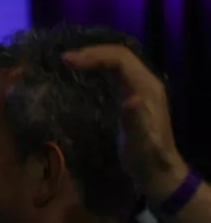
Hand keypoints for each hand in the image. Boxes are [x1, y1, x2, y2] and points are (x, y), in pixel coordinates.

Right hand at [63, 45, 185, 199]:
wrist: (158, 171)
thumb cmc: (146, 158)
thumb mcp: (140, 143)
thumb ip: (136, 121)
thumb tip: (129, 100)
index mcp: (147, 88)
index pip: (120, 59)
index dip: (94, 55)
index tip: (68, 61)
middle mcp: (146, 82)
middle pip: (119, 54)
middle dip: (91, 52)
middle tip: (64, 58)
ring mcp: (140, 86)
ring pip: (117, 60)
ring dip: (93, 56)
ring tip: (69, 61)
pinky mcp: (133, 92)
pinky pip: (114, 70)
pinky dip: (97, 65)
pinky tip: (82, 70)